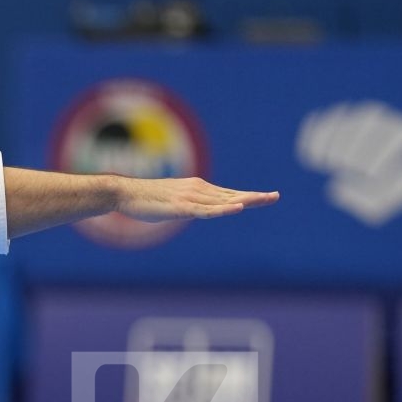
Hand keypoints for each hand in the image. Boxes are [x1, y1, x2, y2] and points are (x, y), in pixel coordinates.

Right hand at [115, 176, 278, 221]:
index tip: (268, 196)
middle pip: (232, 194)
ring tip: (264, 199)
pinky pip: (207, 210)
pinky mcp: (181, 208)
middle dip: (255, 196)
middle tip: (276, 196)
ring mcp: (191, 198)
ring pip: (224, 201)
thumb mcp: (172, 203)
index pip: (229, 194)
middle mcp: (199, 190)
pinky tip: (237, 208)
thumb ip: (186, 206)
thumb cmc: (145, 200)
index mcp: (198, 190)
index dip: (249, 196)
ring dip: (245, 200)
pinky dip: (223, 209)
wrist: (125, 193)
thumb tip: (195, 211)